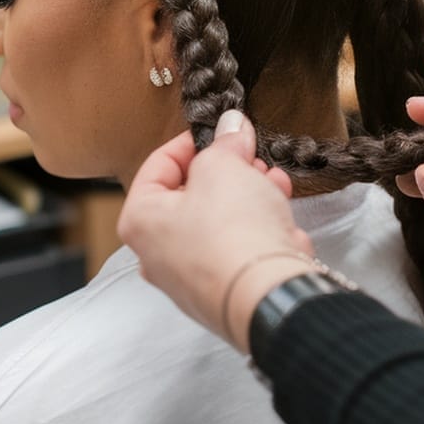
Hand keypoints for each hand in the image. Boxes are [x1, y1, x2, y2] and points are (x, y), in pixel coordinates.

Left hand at [118, 114, 315, 351]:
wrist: (267, 297)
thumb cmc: (231, 231)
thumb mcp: (224, 167)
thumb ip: (224, 144)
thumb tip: (232, 126)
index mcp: (141, 221)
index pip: (159, 165)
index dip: (193, 142)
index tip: (222, 131)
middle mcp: (157, 255)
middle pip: (192, 196)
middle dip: (229, 171)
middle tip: (252, 157)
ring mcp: (192, 280)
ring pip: (220, 223)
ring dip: (250, 197)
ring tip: (275, 183)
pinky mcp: (226, 295)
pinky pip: (240, 251)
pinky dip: (259, 231)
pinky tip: (283, 219)